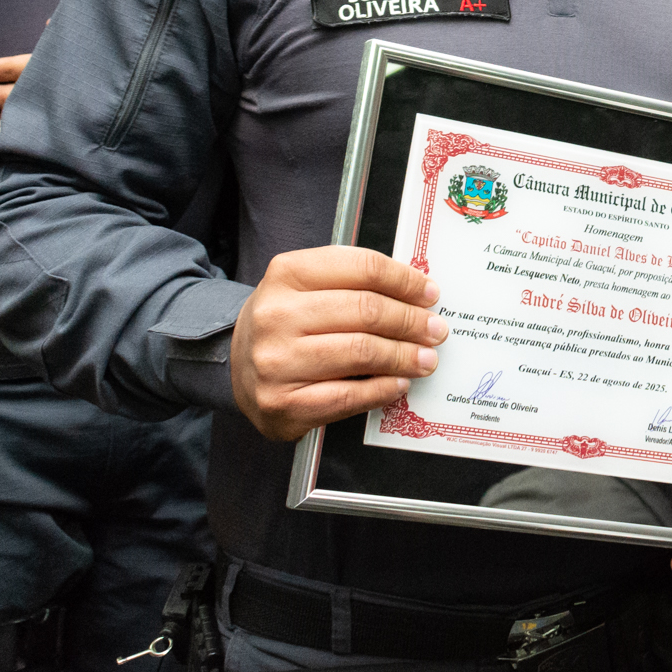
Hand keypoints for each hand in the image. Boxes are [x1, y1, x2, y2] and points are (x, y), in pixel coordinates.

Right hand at [229, 244, 446, 441]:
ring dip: (404, 356)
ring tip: (426, 358)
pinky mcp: (281, 403)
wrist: (235, 364)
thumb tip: (417, 292)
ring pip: (361, 353)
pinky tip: (399, 384)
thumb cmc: (285, 321)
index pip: (363, 268)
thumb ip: (354, 281)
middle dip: (411, 321)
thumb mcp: (306, 285)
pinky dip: (382, 390)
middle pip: (366, 311)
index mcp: (287, 274)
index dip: (405, 281)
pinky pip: (347, 396)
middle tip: (436, 329)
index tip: (430, 293)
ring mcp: (276, 361)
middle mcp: (276, 315)